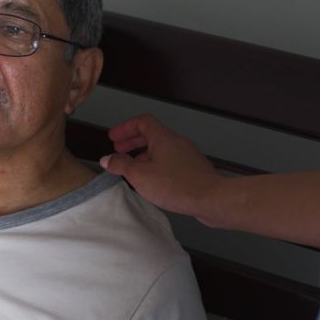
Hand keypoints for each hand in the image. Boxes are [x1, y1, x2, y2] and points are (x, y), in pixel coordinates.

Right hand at [100, 114, 224, 224]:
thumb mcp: (140, 175)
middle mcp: (177, 142)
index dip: (125, 128)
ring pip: (162, 149)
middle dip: (133, 141)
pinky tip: (153, 181)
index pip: (142, 122)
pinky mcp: (193, 169)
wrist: (210, 198)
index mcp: (163, 138)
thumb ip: (122, 165)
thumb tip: (108, 159)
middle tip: (119, 150)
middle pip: (152, 134)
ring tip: (133, 168)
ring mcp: (187, 155)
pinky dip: (158, 165)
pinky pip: (171, 161)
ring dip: (145, 155)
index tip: (114, 137)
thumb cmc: (178, 185)